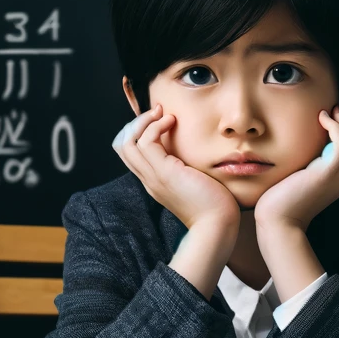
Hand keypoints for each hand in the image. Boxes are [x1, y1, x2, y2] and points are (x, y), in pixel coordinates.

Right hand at [112, 104, 240, 232]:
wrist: (217, 224)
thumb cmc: (213, 203)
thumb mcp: (193, 180)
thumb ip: (184, 166)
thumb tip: (188, 146)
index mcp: (153, 181)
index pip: (129, 153)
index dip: (137, 132)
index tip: (158, 120)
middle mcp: (148, 179)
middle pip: (121, 145)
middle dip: (136, 123)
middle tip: (157, 113)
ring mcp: (153, 177)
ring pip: (127, 142)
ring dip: (144, 121)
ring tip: (164, 115)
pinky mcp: (164, 173)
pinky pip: (146, 142)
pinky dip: (155, 126)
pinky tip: (172, 122)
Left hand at [252, 104, 338, 232]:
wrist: (277, 224)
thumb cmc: (281, 201)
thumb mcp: (301, 176)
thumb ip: (310, 162)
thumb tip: (306, 143)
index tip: (333, 118)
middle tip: (333, 115)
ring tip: (328, 116)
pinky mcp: (327, 175)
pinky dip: (335, 126)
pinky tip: (320, 121)